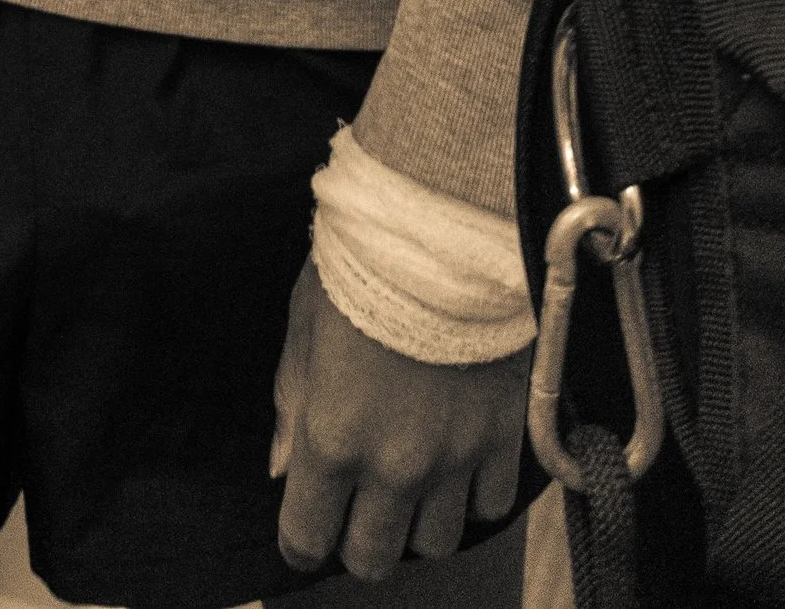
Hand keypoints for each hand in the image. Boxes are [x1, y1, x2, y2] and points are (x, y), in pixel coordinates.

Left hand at [273, 257, 527, 581]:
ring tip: (410, 478)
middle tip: (357, 503)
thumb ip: (292, 405)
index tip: (305, 524)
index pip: (305, 536)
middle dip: (357, 538)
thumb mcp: (303, 326)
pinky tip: (457, 459)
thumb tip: (282, 468)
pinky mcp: (502, 441)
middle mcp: (392, 465)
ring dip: (416, 519)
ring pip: (433, 542)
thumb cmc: (361, 266)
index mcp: (330, 437)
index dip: (301, 538)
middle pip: (372, 556)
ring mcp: (453, 460)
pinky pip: (488, 506)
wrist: (443, 228)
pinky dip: (471, 493)